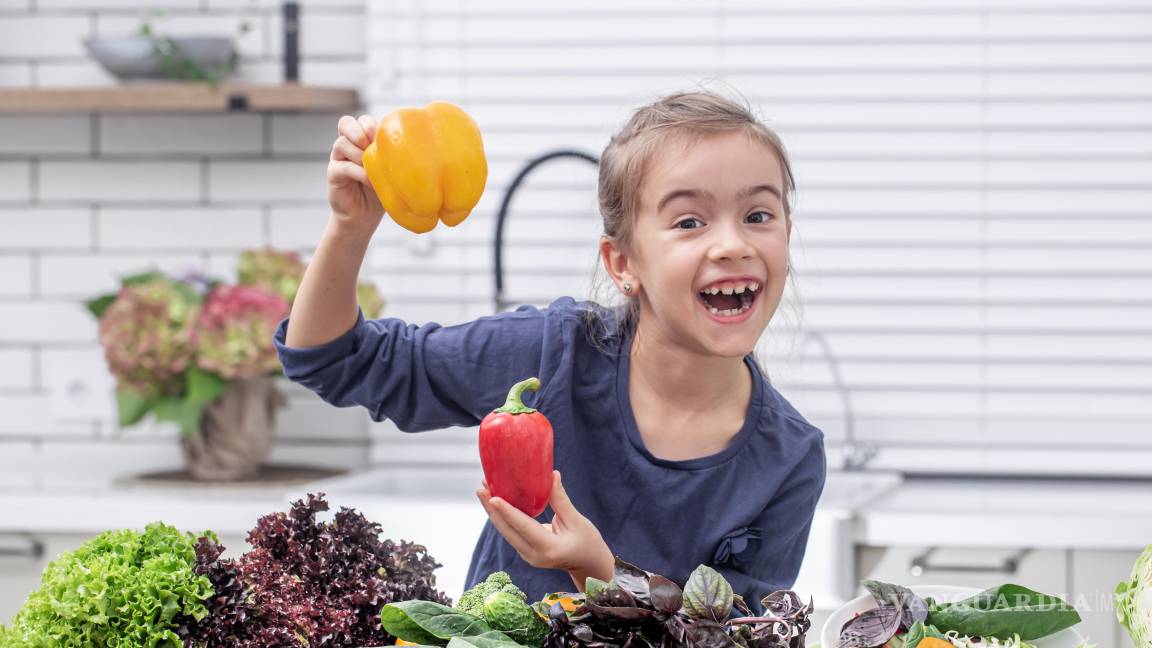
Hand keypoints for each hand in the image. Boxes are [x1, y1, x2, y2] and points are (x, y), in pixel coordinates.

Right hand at [327, 114, 384, 233]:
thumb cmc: (381, 190)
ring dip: (359, 154)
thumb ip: (393, 156)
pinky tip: (370, 181)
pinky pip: (343, 166)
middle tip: (371, 145)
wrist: (365, 216)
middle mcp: (348, 146)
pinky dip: (359, 172)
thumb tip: (414, 146)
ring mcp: (338, 159)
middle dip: (360, 131)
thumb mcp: (390, 170)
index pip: (362, 120)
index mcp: (362, 141)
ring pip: (342, 143)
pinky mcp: (333, 174)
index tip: (383, 139)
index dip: (370, 125)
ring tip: (372, 169)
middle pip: (346, 123)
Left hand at [477, 471, 613, 590]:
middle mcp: (533, 555)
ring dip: (494, 512)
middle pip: (507, 530)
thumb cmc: (587, 542)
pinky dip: (502, 517)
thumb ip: (560, 499)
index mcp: (549, 548)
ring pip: (506, 532)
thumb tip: (551, 474)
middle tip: (481, 487)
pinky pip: (510, 532)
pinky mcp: (525, 551)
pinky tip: (495, 501)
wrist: (588, 564)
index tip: (492, 497)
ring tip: (483, 490)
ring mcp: (527, 555)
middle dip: (492, 509)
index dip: (507, 511)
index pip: (523, 527)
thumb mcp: (577, 520)